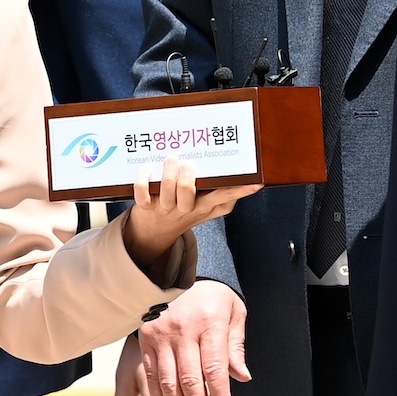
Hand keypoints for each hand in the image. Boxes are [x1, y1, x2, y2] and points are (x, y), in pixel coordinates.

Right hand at [107, 278, 250, 395]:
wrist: (178, 270)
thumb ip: (235, 346)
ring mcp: (160, 335)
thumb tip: (242, 378)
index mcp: (210, 322)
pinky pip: (150, 376)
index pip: (215, 367)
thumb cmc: (214, 296)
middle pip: (190, 380)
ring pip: (168, 383)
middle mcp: (182, 330)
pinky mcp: (144, 340)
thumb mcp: (233, 313)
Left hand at [122, 160, 250, 266]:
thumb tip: (253, 184)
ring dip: (168, 174)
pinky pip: (142, 194)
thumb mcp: (205, 210)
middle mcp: (185, 207)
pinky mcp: (145, 207)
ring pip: (166, 192)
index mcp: (203, 206)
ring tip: (171, 159)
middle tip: (188, 164)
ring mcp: (165, 208)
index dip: (239, 191)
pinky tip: (146, 169)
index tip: (254, 182)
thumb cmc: (182, 214)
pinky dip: (142, 180)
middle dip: (187, 178)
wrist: (152, 236)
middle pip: (188, 194)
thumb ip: (225, 199)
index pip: (224, 198)